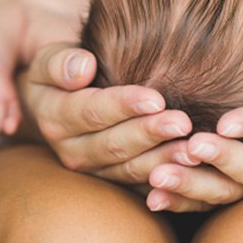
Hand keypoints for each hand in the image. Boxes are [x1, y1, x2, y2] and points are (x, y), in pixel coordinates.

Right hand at [23, 43, 194, 177]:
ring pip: (130, 169)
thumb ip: (60, 63)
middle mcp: (72, 150)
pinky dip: (165, 179)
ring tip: (193, 150)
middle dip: (150, 134)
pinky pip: (140, 183)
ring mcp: (93, 168)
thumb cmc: (63, 69)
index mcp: (55, 118)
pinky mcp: (113, 177)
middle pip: (114, 145)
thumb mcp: (49, 59)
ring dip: (163, 160)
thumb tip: (82, 68)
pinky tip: (189, 170)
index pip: (93, 111)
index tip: (156, 99)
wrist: (64, 94)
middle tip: (183, 123)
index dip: (124, 106)